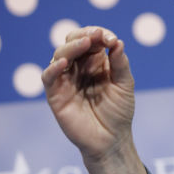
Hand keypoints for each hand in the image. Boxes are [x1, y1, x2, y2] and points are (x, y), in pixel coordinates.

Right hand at [43, 26, 135, 164]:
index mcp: (96, 62)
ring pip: (60, 55)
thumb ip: (120, 64)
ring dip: (71, 47)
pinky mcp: (56, 94)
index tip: (111, 39)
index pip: (92, 40)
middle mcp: (79, 68)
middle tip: (96, 36)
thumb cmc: (119, 112)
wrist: (111, 140)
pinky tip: (63, 63)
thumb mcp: (125, 85)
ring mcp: (66, 80)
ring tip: (84, 44)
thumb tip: (117, 42)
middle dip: (84, 36)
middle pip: (73, 42)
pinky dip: (53, 68)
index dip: (99, 34)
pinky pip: (49, 77)